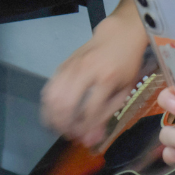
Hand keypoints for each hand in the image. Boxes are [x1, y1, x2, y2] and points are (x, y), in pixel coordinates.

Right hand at [41, 14, 148, 146]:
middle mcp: (85, 71)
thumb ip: (108, 114)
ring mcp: (71, 66)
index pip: (89, 111)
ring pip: (52, 98)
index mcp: (107, 78)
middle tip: (71, 135)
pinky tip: (54, 114)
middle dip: (65, 126)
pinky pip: (49, 88)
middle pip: (66, 105)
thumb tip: (91, 139)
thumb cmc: (126, 64)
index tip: (84, 139)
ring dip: (53, 118)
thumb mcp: (125, 89)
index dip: (84, 129)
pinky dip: (48, 105)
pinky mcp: (62, 64)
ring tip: (61, 128)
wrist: (118, 35)